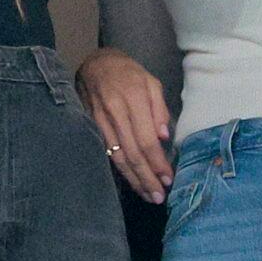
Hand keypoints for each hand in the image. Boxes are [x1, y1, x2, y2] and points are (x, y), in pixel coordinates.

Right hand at [76, 48, 173, 203]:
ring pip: (118, 157)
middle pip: (133, 153)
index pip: (146, 139)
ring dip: (134, 180)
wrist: (94, 64)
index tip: (168, 178)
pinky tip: (131, 181)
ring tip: (147, 195)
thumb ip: (159, 108)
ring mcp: (101, 122)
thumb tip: (164, 137)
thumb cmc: (128, 73)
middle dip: (147, 178)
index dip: (157, 162)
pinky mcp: (93, 128)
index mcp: (133, 99)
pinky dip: (120, 170)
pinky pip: (107, 153)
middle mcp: (116, 113)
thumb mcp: (151, 82)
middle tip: (159, 196)